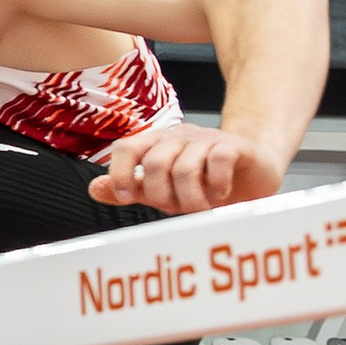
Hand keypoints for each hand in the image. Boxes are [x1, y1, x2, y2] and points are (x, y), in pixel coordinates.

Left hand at [88, 122, 284, 213]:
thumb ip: (129, 188)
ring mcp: (207, 139)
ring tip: (201, 207)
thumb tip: (94, 188)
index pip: (126, 148)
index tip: (126, 197)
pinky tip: (219, 194)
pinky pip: (218, 160)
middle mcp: (177, 137)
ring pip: (186, 168)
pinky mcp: (234, 145)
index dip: (120, 172)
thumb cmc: (201, 181)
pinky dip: (216, 185)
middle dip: (162, 195)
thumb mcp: (161, 189)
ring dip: (191, 198)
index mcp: (155, 144)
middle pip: (155, 163)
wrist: (251, 169)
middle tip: (176, 208)